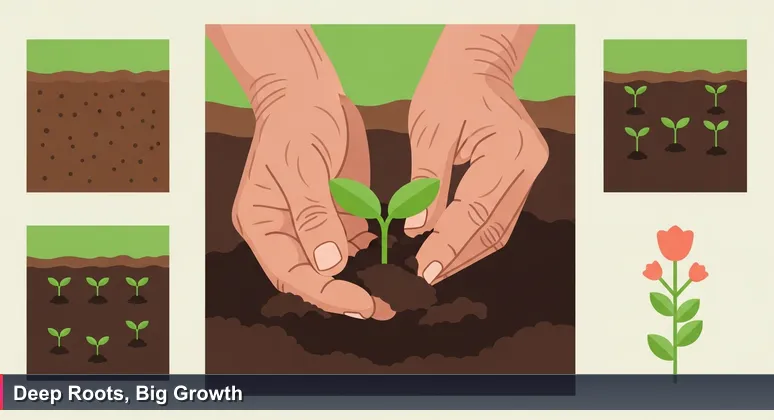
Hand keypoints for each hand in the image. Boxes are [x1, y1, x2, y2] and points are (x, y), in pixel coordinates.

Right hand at [208, 25, 388, 319]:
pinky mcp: (331, 213)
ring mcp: (307, 222)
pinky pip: (349, 244)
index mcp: (261, 221)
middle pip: (310, 277)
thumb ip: (314, 216)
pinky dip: (368, 256)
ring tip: (392, 294)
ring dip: (359, 280)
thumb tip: (329, 264)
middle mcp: (281, 229)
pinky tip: (389, 261)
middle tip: (383, 307)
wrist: (308, 90)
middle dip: (345, 295)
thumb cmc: (297, 120)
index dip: (326, 293)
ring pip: (332, 267)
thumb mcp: (303, 166)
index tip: (361, 303)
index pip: (291, 272)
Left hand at [404, 25, 549, 284]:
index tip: (425, 269)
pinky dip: (475, 235)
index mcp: (510, 151)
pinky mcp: (520, 177)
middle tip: (425, 274)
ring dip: (467, 252)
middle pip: (493, 228)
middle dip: (458, 255)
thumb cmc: (449, 87)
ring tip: (435, 266)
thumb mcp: (429, 131)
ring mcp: (529, 173)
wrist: (475, 65)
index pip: (476, 211)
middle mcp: (528, 166)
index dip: (449, 244)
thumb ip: (426, 184)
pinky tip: (450, 246)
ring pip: (500, 229)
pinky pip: (499, 217)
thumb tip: (417, 229)